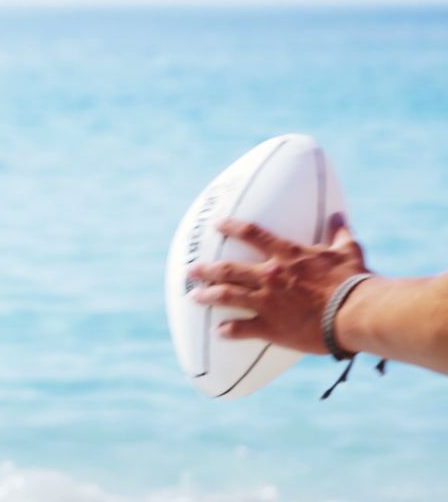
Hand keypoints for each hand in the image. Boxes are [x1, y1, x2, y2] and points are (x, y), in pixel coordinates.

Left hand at [187, 213, 369, 354]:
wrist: (357, 313)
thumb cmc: (355, 281)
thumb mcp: (348, 251)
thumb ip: (340, 234)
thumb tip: (339, 216)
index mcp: (287, 256)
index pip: (252, 234)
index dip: (232, 227)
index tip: (216, 225)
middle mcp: (270, 276)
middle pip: (228, 269)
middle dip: (206, 269)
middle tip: (191, 270)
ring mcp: (267, 301)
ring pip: (227, 296)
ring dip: (207, 296)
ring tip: (193, 296)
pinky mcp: (271, 326)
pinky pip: (242, 328)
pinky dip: (228, 330)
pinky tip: (218, 332)